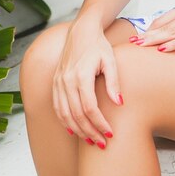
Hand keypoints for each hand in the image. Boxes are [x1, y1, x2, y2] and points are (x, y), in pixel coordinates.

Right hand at [52, 20, 122, 149]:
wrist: (81, 32)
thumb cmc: (98, 46)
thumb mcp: (110, 60)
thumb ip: (114, 82)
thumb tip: (119, 103)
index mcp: (80, 75)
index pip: (89, 107)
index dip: (99, 123)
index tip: (110, 133)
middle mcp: (66, 80)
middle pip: (76, 115)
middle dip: (90, 132)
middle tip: (102, 143)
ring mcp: (58, 82)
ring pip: (65, 114)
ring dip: (77, 130)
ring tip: (91, 140)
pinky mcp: (55, 83)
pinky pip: (57, 107)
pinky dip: (65, 122)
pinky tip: (74, 130)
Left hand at [130, 5, 174, 56]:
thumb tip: (156, 40)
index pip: (162, 21)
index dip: (148, 30)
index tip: (135, 39)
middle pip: (166, 26)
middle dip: (148, 35)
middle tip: (134, 42)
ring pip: (174, 31)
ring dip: (157, 39)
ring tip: (143, 45)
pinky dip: (174, 44)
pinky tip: (163, 49)